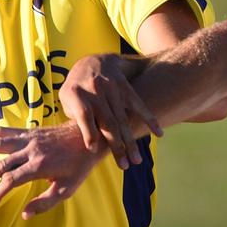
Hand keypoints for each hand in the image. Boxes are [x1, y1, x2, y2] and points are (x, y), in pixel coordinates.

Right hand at [0, 123, 105, 217]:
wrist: (88, 137)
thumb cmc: (78, 166)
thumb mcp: (67, 189)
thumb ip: (46, 203)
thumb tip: (25, 214)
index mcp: (40, 166)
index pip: (12, 180)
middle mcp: (31, 150)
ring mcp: (28, 138)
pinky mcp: (27, 130)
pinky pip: (2, 131)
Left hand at [59, 54, 162, 168]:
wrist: (93, 61)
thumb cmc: (77, 88)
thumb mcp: (67, 99)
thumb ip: (75, 119)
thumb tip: (90, 143)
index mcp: (76, 94)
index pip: (84, 115)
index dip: (88, 132)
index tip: (92, 150)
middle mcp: (95, 91)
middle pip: (108, 122)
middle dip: (117, 146)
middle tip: (124, 165)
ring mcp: (112, 89)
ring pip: (123, 119)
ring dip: (131, 141)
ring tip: (136, 160)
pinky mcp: (126, 88)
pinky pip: (139, 105)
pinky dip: (150, 119)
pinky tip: (159, 133)